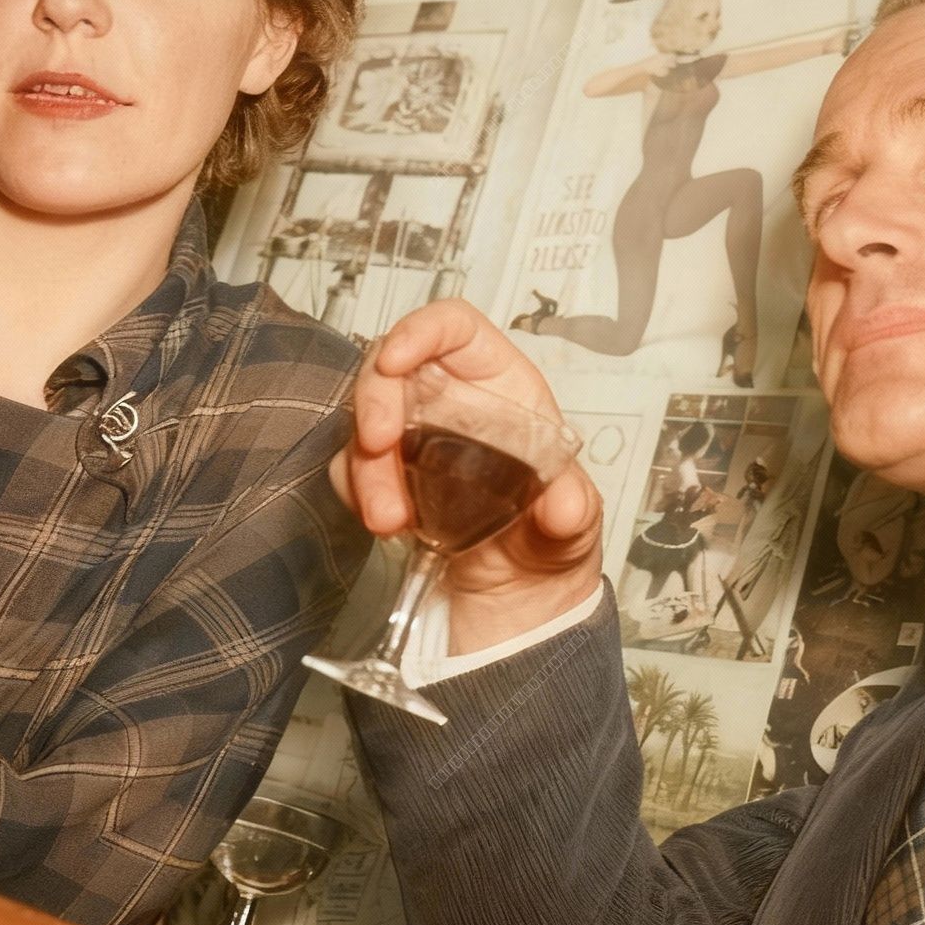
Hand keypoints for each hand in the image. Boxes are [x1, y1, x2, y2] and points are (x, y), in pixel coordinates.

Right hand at [331, 299, 602, 652]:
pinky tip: (389, 525)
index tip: (395, 359)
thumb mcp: (573, 523)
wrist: (517, 596)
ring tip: (391, 520)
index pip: (455, 329)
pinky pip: (351, 468)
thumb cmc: (546, 536)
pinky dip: (358, 494)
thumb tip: (564, 507)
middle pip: (392, 368)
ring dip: (365, 469)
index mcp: (498, 386)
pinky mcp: (384, 475)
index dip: (421, 330)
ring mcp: (410, 437)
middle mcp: (448, 400)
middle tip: (376, 446)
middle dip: (374, 402)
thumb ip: (572, 508)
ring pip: (364, 423)